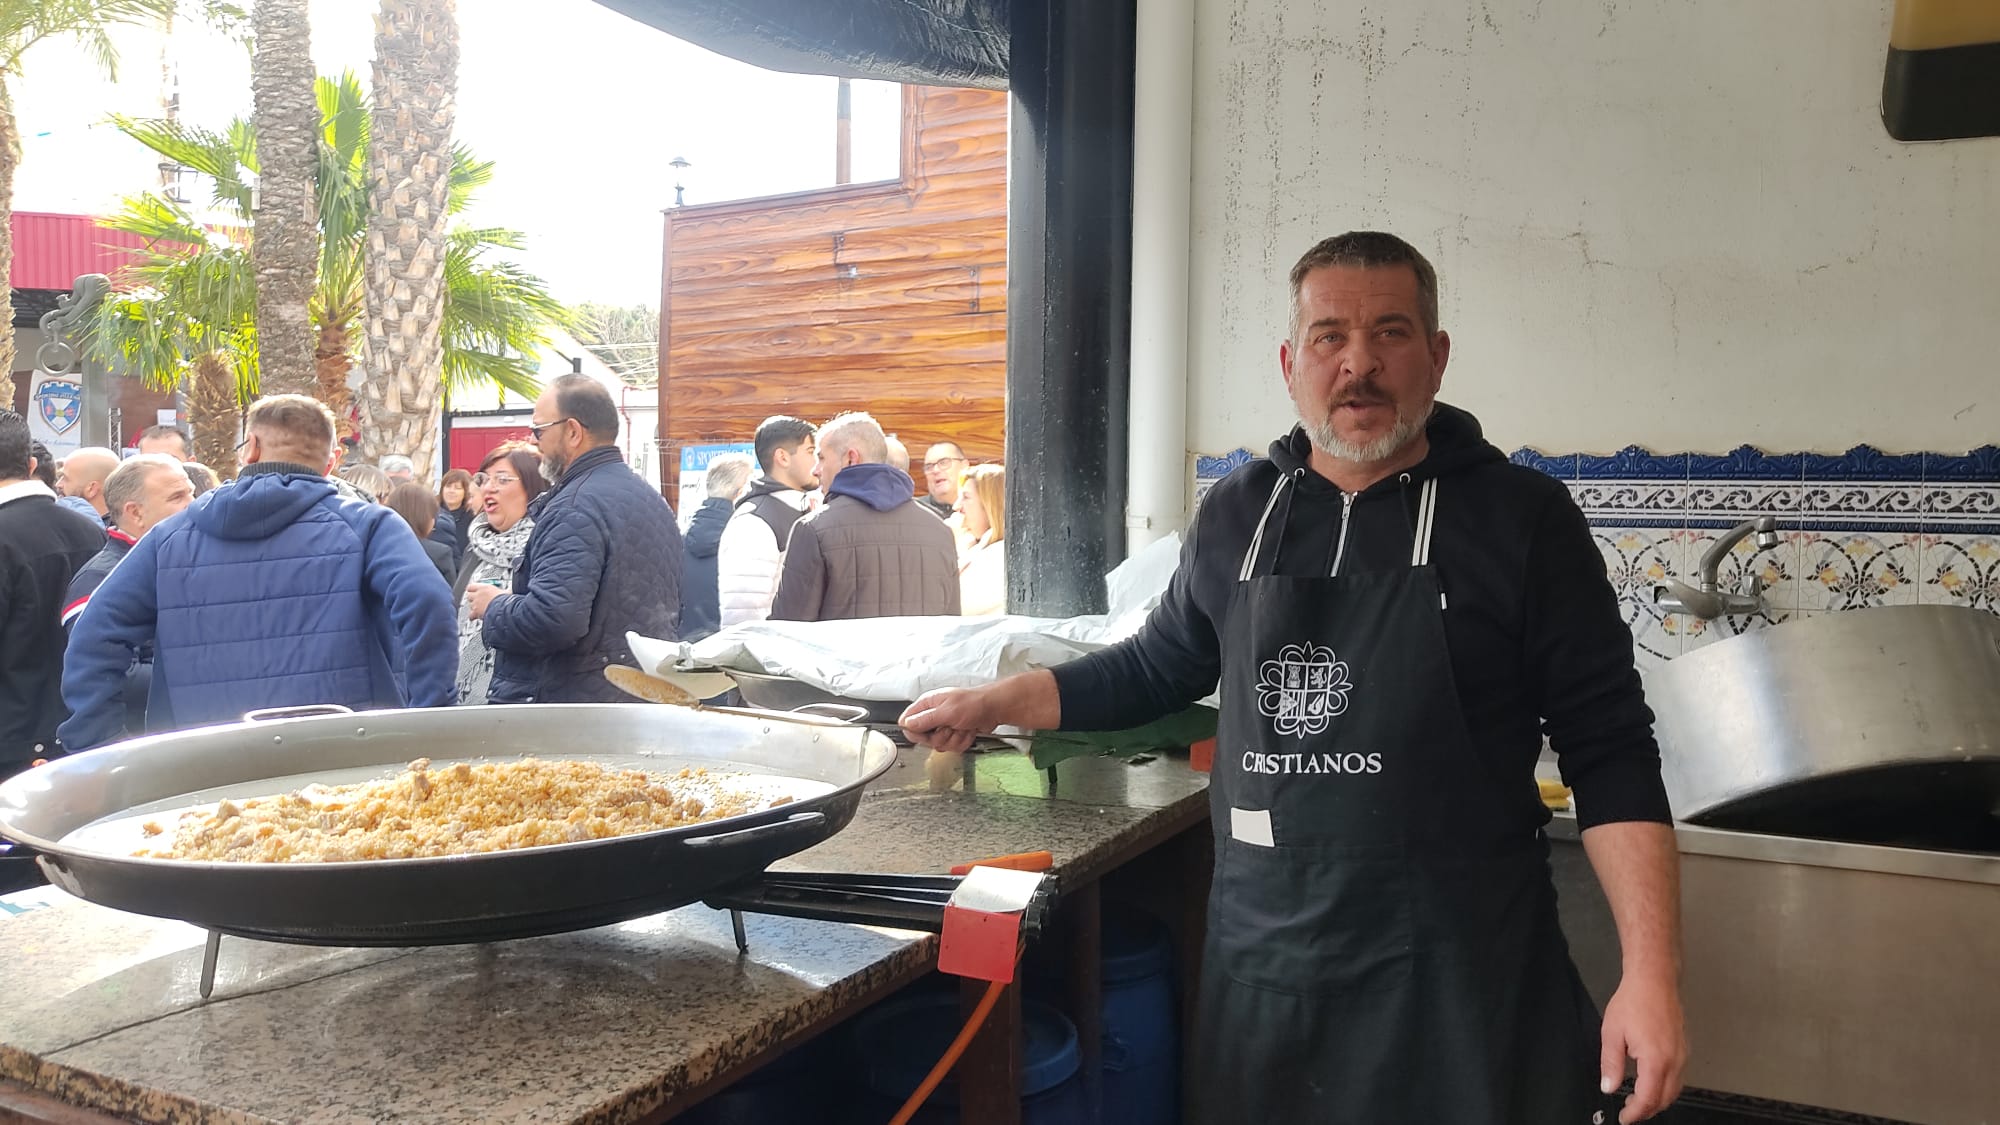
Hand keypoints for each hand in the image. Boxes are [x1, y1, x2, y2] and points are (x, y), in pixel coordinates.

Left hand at [463, 583, 503, 620]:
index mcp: (485, 588)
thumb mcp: (507, 593)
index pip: (471, 586)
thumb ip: (506, 591)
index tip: (475, 591)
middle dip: (472, 598)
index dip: (472, 590)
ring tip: (479, 610)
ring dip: (474, 607)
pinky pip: (471, 615)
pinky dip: (473, 617)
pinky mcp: (476, 612)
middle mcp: (478, 595)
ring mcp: (476, 604)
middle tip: (477, 601)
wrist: (504, 609)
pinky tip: (476, 617)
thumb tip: (511, 590)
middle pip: (469, 595)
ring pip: (470, 605)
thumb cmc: (506, 600)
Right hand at [900, 687, 998, 753]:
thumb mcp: (947, 712)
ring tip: (962, 727)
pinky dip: (963, 741)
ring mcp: (944, 726)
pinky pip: (952, 747)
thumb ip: (925, 719)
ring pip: (940, 745)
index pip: (907, 722)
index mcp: (927, 704)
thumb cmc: (974, 703)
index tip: (928, 733)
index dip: (915, 732)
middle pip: (924, 738)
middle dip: (941, 737)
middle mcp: (934, 715)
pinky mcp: (954, 734)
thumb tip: (907, 724)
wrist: (994, 709)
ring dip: (954, 739)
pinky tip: (968, 730)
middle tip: (950, 727)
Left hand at [1600, 972, 1686, 1121]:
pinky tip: (1651, 1083)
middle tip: (1629, 1111)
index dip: (1636, 1112)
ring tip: (1638, 1100)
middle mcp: (1674, 1061)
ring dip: (1658, 1100)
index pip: (1648, 1098)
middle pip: (1665, 1099)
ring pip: (1674, 1089)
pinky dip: (1666, 1087)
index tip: (1624, 1118)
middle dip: (1647, 1110)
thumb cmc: (1633, 1002)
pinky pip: (1679, 1077)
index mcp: (1656, 1060)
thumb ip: (1611, 1064)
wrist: (1654, 980)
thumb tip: (1608, 1087)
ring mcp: (1682, 1055)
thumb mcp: (1612, 1033)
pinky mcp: (1684, 1048)